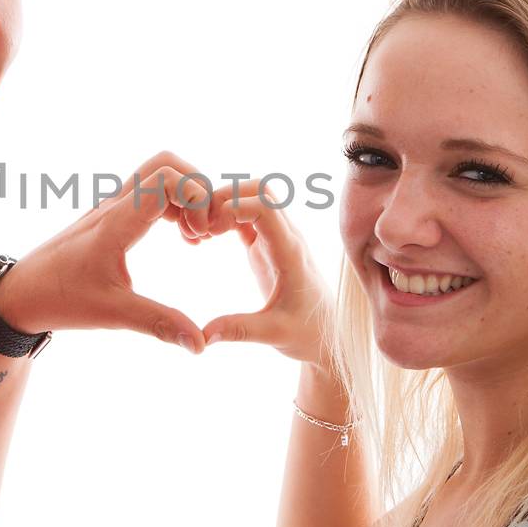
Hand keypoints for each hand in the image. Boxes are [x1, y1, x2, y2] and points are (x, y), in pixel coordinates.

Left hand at [0, 151, 214, 351]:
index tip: (201, 234)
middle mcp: (113, 206)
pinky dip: (172, 205)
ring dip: (185, 196)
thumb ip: (159, 324)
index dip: (195, 196)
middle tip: (203, 229)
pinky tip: (180, 237)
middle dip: (196, 188)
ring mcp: (110, 208)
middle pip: (164, 164)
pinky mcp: (109, 217)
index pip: (164, 179)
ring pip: (156, 176)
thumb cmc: (60, 299)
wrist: (20, 293)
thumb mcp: (112, 313)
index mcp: (116, 222)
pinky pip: (148, 193)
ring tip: (195, 237)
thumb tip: (200, 344)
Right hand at [199, 179, 332, 367]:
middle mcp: (286, 237)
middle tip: (200, 224)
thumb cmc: (307, 333)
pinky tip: (207, 237)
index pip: (266, 207)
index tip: (210, 229)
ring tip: (200, 232)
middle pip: (259, 189)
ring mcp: (276, 238)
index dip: (234, 206)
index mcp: (290, 252)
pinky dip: (224, 216)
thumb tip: (202, 336)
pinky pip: (245, 215)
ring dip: (223, 203)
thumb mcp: (273, 334)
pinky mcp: (266, 244)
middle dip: (225, 196)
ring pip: (252, 196)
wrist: (327, 336)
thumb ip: (238, 330)